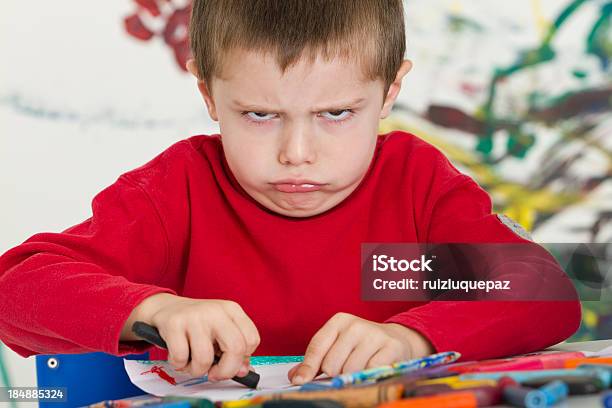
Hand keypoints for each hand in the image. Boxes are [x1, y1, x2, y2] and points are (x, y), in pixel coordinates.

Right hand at [122, 293, 259, 379]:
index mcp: (232, 310)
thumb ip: (234, 350)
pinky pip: (180, 358)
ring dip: (197, 370)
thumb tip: (242, 371)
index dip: (242, 359)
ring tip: (192, 363)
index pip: (251, 339)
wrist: (167, 307)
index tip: (232, 365)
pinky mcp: (174, 323)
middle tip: (214, 374)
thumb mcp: (220, 330)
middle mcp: (216, 311)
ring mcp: (195, 316)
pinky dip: (179, 365)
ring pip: (205, 359)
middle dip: (225, 371)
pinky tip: (178, 355)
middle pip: (235, 348)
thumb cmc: (197, 324)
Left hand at [288, 312, 433, 384]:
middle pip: (332, 364)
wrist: (396, 340)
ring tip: (359, 369)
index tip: (300, 382)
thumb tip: (295, 377)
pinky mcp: (391, 348)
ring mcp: (374, 335)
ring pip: (350, 371)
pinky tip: (370, 371)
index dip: (308, 367)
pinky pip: (369, 372)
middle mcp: (355, 326)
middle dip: (335, 374)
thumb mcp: (337, 346)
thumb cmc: (360, 346)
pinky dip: (367, 377)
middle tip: (344, 370)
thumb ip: (316, 361)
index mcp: (339, 321)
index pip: (317, 347)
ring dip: (352, 377)